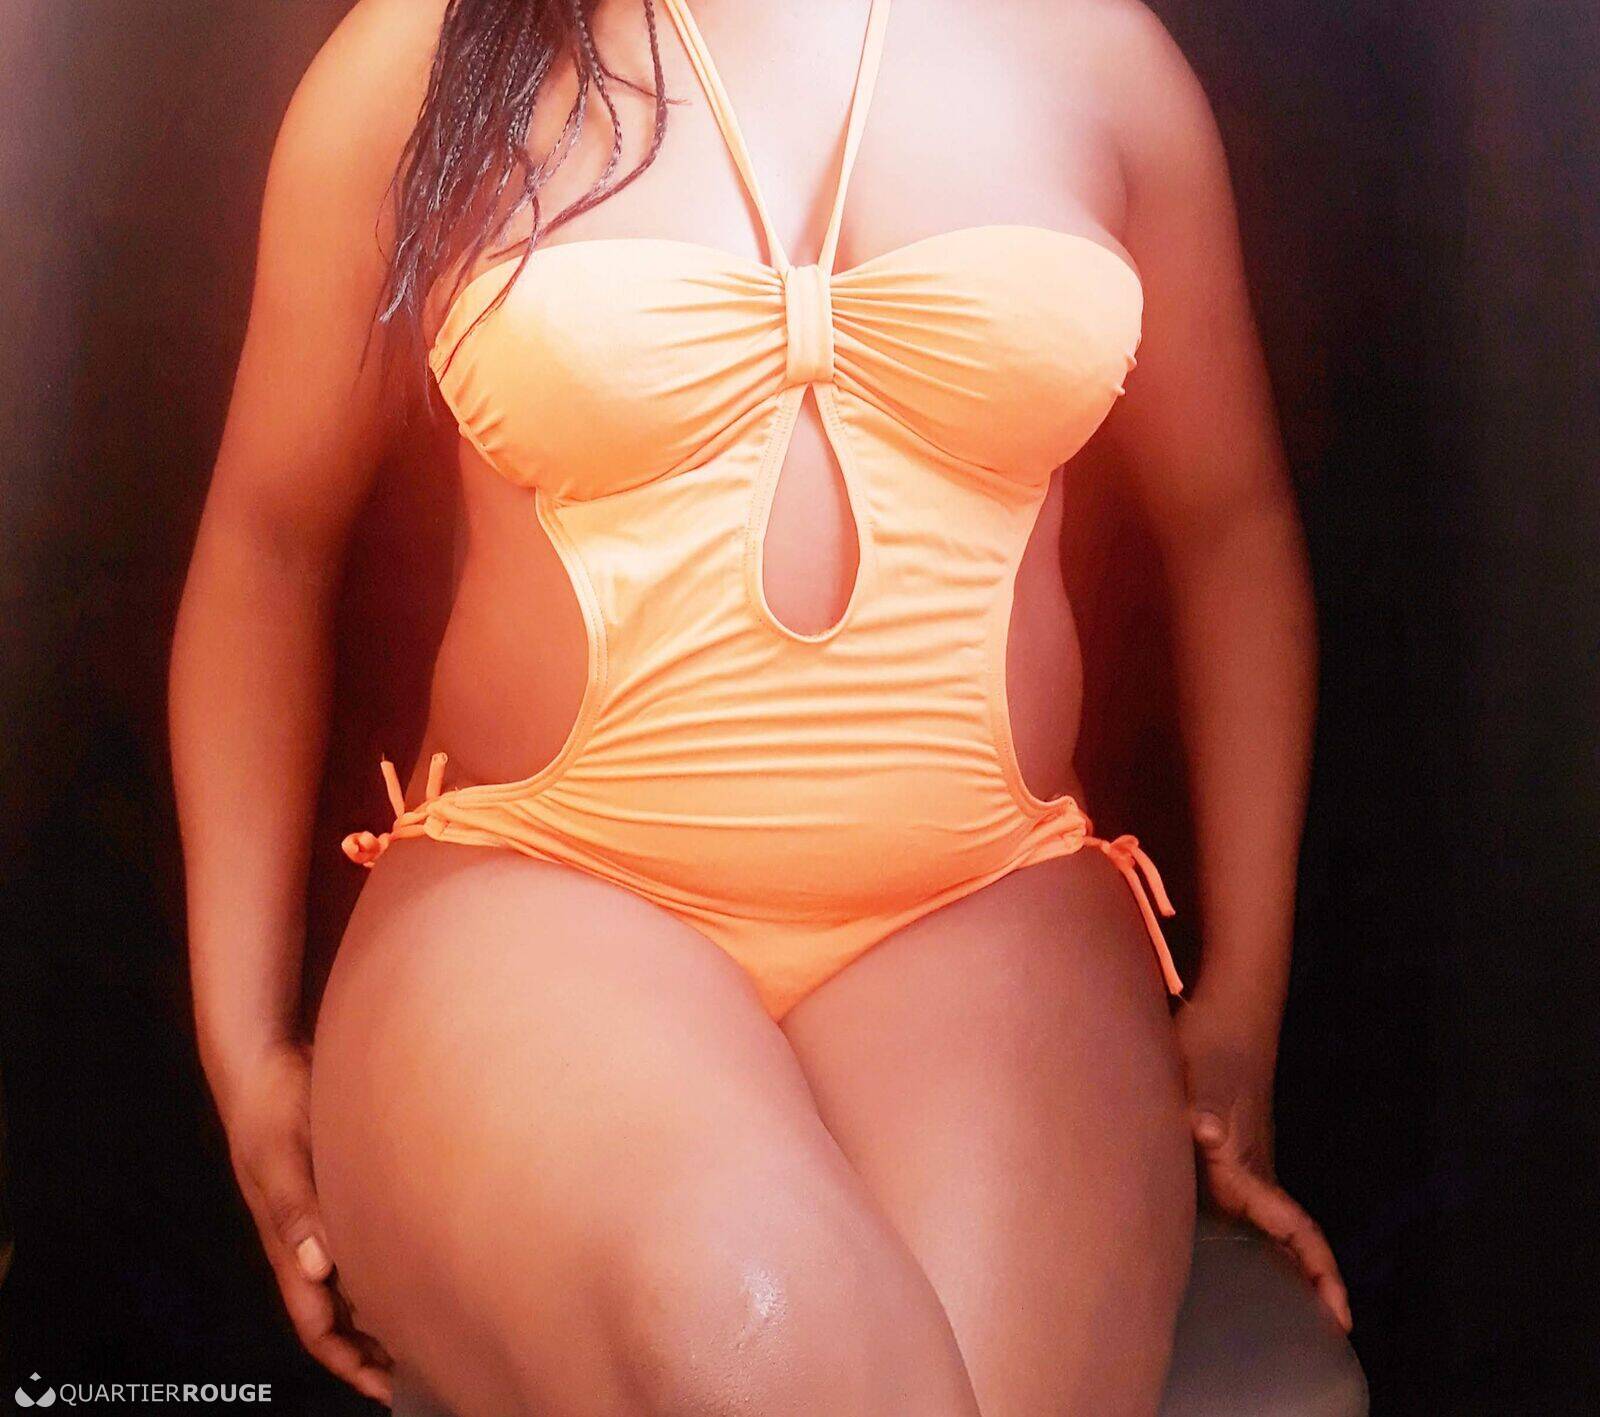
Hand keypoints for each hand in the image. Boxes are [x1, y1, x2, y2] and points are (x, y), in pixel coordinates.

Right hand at [216, 1039, 393, 1402]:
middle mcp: (303, 1236)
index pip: (314, 1321)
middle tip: (416, 1368)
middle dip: (369, 1346)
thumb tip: (317, 1264)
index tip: (383, 1386)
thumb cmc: (270, 1106)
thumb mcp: (282, 1157)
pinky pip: (361, 1240)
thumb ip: (297, 1209)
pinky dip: (386, 1261)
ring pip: (350, 1279)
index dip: (346, 1360)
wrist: (266, 1057)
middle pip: (335, 1311)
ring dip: (381, 1306)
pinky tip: (418, 1258)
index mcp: (287, 1241)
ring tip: (426, 1326)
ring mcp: (319, 1212)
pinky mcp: (336, 1187)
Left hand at [1174, 997, 1352, 1332]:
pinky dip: (1259, 1236)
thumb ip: (1200, 1107)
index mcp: (1251, 1166)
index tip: (1341, 1312)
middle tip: (1332, 1328)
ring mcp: (1246, 1161)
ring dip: (1288, 1263)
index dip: (1319, 1271)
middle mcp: (1256, 1171)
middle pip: (1293, 1237)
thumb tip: (1206, 1133)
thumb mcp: (1197, 1077)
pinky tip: (1246, 1251)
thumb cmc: (1208, 1044)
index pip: (1296, 1231)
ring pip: (1273, 1224)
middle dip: (1312, 1282)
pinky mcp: (1231, 1149)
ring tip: (1297, 1308)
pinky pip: (1249, 1205)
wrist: (1227, 1012)